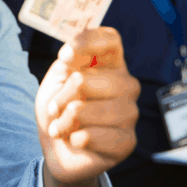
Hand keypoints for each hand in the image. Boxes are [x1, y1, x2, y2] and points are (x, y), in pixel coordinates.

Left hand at [35, 27, 139, 186]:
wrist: (55, 147)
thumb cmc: (59, 107)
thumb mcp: (57, 78)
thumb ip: (67, 60)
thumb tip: (70, 54)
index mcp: (110, 63)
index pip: (111, 39)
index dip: (86, 42)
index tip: (63, 57)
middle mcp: (125, 84)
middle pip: (90, 78)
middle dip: (63, 96)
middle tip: (55, 109)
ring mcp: (130, 112)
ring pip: (94, 109)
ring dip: (67, 121)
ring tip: (61, 127)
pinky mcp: (128, 141)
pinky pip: (97, 136)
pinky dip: (76, 139)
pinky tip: (75, 140)